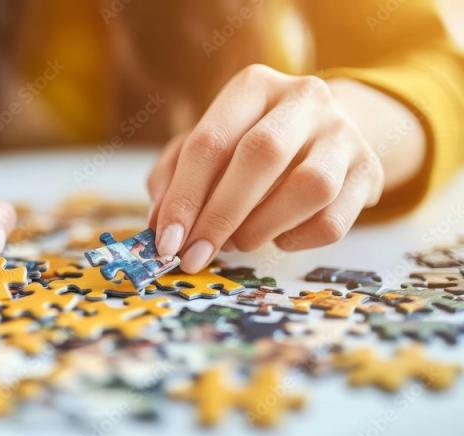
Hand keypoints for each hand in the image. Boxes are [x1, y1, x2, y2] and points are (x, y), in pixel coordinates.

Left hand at [148, 64, 384, 272]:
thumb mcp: (206, 146)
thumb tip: (160, 226)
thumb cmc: (247, 143)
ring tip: (239, 242)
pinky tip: (278, 235)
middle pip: (260, 155)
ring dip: (262, 227)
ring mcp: (344, 133)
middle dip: (220, 215)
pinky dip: (297, 239)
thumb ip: (174, 178)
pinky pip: (334, 220)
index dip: (184, 197)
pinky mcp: (369, 171)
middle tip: (194, 255)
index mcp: (254, 85)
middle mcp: (304, 98)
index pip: (211, 141)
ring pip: (309, 187)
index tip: (166, 242)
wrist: (323, 134)